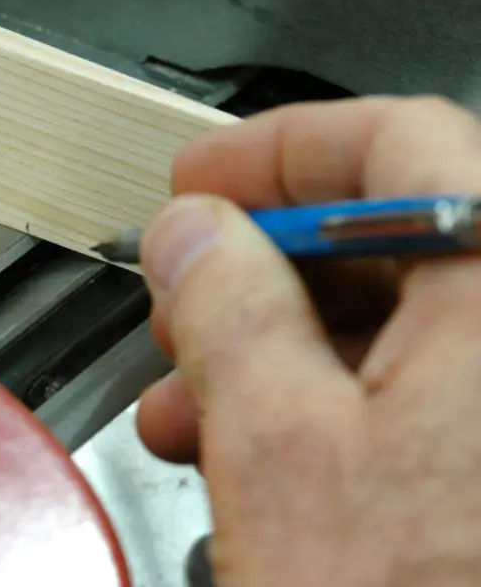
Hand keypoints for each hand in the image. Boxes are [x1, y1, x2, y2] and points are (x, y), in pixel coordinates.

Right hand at [137, 96, 480, 584]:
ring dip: (276, 349)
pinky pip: (417, 397)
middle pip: (393, 239)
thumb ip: (226, 308)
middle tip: (179, 294)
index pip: (399, 142)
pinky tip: (250, 453)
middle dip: (261, 267)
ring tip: (187, 402)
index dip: (279, 152)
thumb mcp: (280, 449)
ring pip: (395, 327)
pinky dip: (325, 407)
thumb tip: (192, 230)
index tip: (200, 180)